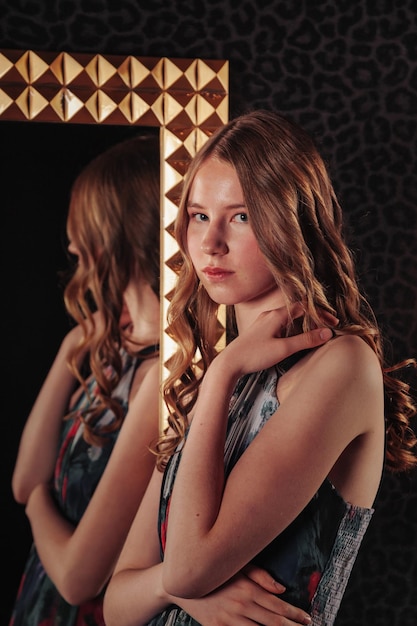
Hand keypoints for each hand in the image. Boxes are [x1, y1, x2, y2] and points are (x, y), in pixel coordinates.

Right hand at [184, 564, 310, 624]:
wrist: (183, 582)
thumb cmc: (214, 571)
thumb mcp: (237, 566)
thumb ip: (260, 576)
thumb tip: (282, 588)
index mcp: (248, 589)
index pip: (278, 606)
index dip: (295, 614)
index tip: (308, 619)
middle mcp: (241, 606)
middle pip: (273, 623)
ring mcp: (229, 620)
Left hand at [217, 304, 335, 377]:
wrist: (228, 363)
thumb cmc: (254, 355)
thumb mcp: (283, 349)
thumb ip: (306, 340)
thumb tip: (327, 332)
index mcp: (276, 315)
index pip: (304, 307)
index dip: (320, 313)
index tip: (333, 323)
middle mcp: (270, 314)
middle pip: (297, 309)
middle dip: (314, 317)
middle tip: (328, 327)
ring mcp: (263, 322)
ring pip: (289, 317)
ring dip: (303, 322)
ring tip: (316, 331)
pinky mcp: (259, 331)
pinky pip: (281, 323)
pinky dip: (293, 327)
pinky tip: (295, 337)